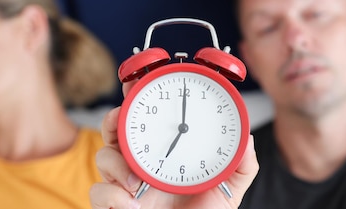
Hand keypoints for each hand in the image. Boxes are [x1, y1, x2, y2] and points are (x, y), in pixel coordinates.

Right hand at [90, 81, 258, 208]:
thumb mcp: (231, 189)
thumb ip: (242, 164)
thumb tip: (247, 138)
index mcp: (166, 153)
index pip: (150, 119)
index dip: (141, 97)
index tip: (140, 80)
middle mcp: (142, 165)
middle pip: (116, 130)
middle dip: (114, 117)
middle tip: (121, 116)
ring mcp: (125, 185)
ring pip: (101, 157)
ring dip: (114, 164)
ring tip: (136, 182)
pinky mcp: (114, 206)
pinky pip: (97, 194)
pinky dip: (112, 197)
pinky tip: (132, 205)